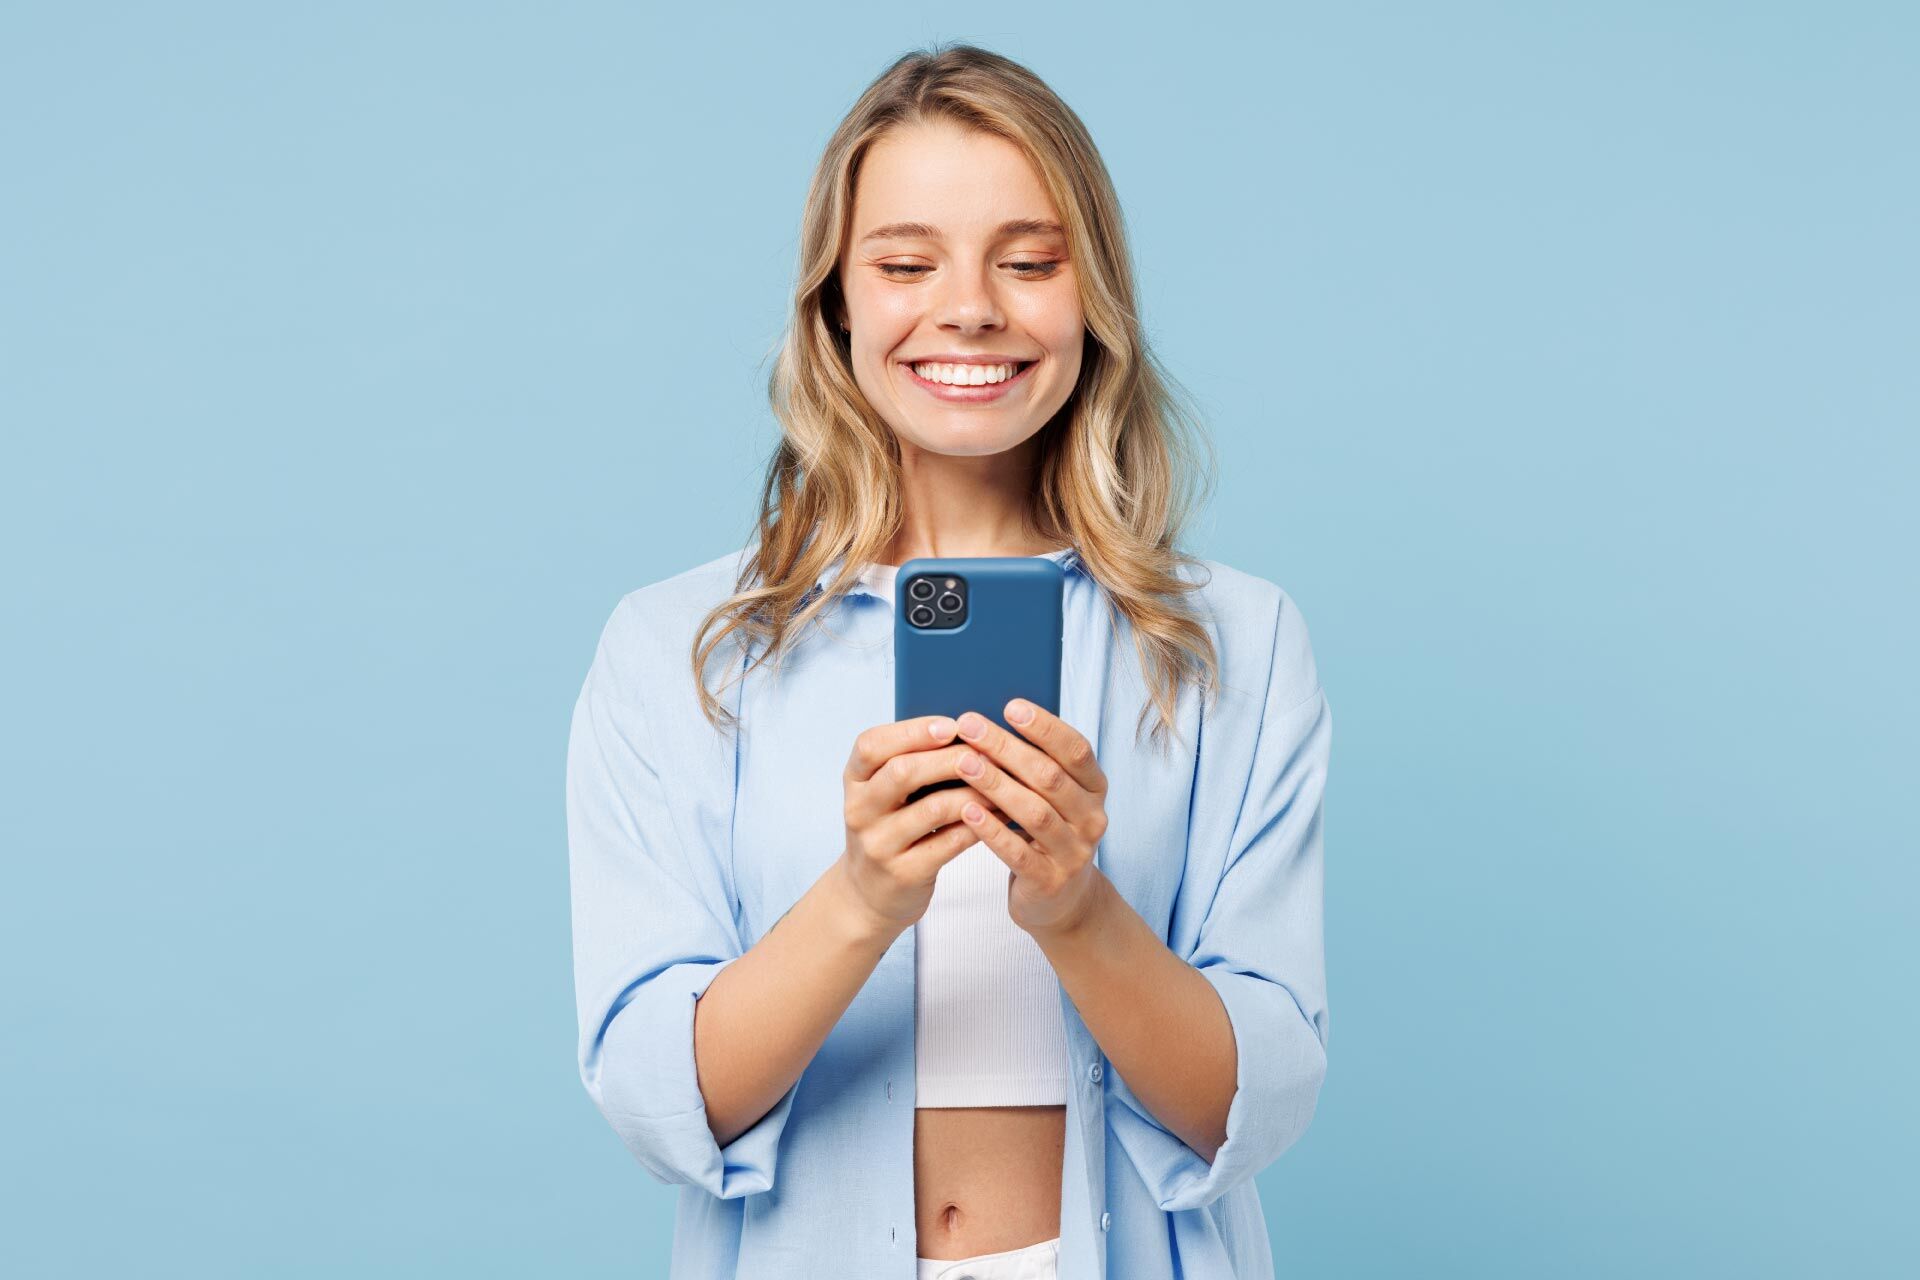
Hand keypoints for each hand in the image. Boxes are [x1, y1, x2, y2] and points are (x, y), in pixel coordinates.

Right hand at [834, 714, 1009, 939]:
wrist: (870, 894)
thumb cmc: (890, 829)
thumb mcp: (884, 794)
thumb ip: (911, 762)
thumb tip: (969, 729)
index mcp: (855, 781)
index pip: (871, 745)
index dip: (912, 731)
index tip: (951, 725)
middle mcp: (860, 810)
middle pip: (903, 772)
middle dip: (950, 758)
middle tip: (986, 752)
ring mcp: (879, 845)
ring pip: (933, 809)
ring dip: (974, 792)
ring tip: (1002, 783)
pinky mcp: (904, 873)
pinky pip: (950, 842)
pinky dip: (980, 824)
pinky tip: (1001, 814)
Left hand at [949, 699, 1109, 936]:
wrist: (1061, 901)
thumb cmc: (1046, 833)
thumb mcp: (1051, 797)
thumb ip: (1033, 764)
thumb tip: (988, 719)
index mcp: (1094, 788)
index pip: (1076, 750)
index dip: (1045, 726)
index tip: (1010, 705)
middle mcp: (1092, 818)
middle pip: (1049, 776)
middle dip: (1007, 747)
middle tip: (970, 725)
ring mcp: (1074, 852)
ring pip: (1034, 812)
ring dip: (996, 784)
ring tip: (963, 762)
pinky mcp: (1050, 881)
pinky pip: (1018, 853)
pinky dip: (992, 830)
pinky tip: (966, 810)